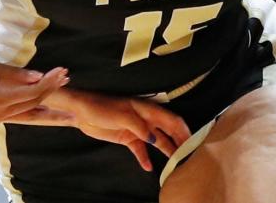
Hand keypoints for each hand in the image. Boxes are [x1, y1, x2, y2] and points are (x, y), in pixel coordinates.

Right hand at [0, 59, 69, 123]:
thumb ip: (14, 74)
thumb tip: (38, 76)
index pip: (31, 92)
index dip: (49, 82)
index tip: (62, 71)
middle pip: (34, 103)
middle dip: (53, 90)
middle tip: (67, 77)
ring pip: (30, 114)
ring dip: (51, 109)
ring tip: (71, 110)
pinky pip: (21, 118)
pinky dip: (37, 116)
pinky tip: (51, 116)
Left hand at [45, 89, 192, 171]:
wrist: (81, 112)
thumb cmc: (101, 107)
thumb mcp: (121, 115)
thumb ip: (139, 127)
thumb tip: (154, 140)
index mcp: (148, 109)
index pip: (172, 120)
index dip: (184, 130)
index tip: (194, 143)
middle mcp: (146, 119)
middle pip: (168, 131)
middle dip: (179, 142)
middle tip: (188, 157)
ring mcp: (138, 129)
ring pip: (157, 141)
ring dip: (166, 151)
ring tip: (174, 165)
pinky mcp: (128, 138)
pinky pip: (140, 150)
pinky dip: (145, 158)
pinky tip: (148, 167)